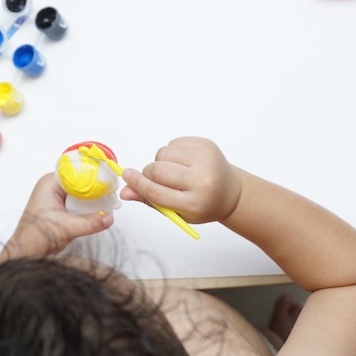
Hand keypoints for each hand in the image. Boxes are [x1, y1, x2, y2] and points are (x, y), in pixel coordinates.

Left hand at [0, 173, 113, 262]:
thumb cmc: (34, 237)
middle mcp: (52, 187)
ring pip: (80, 192)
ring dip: (92, 198)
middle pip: (80, 181)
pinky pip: (78, 202)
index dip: (93, 174)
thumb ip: (90, 222)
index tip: (108, 179)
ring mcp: (56, 197)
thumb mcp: (66, 228)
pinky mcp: (60, 207)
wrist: (25, 252)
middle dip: (95, 187)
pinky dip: (87, 206)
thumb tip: (109, 217)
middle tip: (111, 192)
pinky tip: (98, 210)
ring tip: (107, 201)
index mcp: (49, 184)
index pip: (76, 172)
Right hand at [120, 137, 241, 223]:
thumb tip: (125, 191)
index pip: (156, 191)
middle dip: (149, 173)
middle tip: (157, 180)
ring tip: (175, 172)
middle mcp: (202, 180)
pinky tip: (184, 162)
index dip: (138, 183)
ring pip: (163, 153)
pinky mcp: (206, 144)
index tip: (126, 175)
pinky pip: (174, 143)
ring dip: (162, 162)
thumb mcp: (177, 212)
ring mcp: (206, 160)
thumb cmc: (202, 204)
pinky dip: (172, 152)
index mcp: (194, 202)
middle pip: (157, 170)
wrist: (230, 192)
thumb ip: (150, 200)